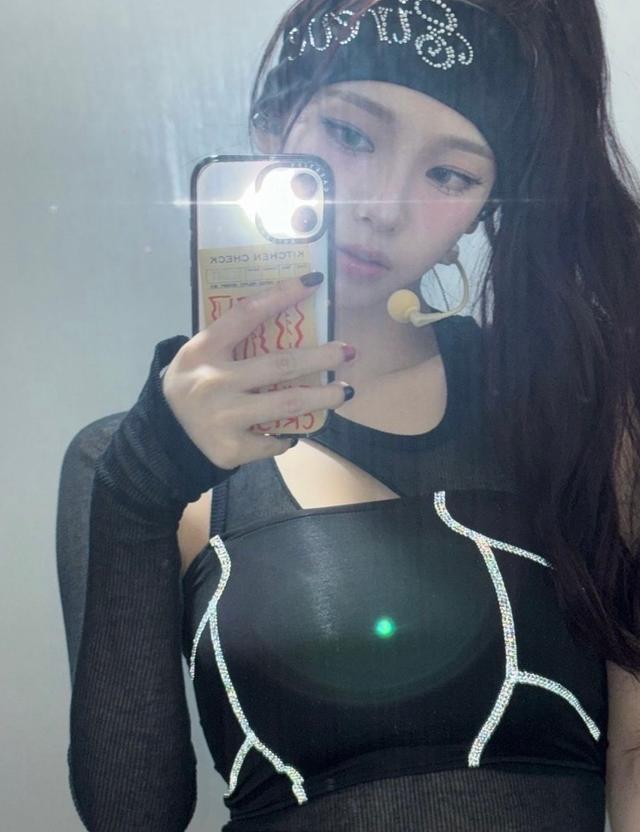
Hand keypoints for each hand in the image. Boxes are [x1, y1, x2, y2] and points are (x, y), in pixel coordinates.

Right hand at [161, 274, 355, 468]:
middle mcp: (212, 382)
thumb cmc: (193, 384)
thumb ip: (233, 341)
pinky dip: (287, 436)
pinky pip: (273, 440)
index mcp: (203, 350)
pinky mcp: (231, 448)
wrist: (164, 436)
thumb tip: (291, 322)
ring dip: (323, 397)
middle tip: (348, 352)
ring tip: (345, 391)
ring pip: (287, 404)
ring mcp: (223, 417)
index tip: (312, 282)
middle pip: (279, 365)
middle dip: (321, 357)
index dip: (281, 295)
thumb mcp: (200, 355)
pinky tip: (295, 431)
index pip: (246, 314)